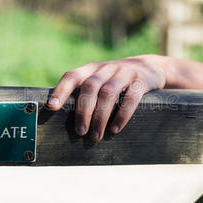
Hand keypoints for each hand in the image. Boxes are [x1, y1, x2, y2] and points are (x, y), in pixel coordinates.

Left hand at [47, 54, 166, 141]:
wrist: (150, 67)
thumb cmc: (116, 81)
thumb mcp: (100, 80)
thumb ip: (84, 92)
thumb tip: (61, 119)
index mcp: (92, 69)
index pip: (72, 76)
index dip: (61, 90)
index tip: (52, 107)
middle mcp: (106, 68)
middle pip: (90, 86)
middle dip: (83, 110)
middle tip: (80, 131)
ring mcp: (124, 73)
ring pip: (108, 93)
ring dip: (100, 116)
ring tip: (95, 135)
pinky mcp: (141, 82)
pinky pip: (131, 98)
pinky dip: (122, 114)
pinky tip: (115, 128)